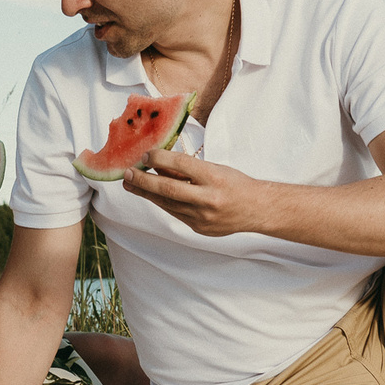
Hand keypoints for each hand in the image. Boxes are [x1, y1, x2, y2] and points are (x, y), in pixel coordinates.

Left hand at [121, 150, 267, 237]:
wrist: (257, 210)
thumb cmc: (236, 184)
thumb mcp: (215, 169)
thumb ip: (187, 169)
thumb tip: (158, 163)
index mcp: (215, 178)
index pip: (181, 164)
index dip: (159, 159)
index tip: (145, 155)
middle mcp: (208, 199)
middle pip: (167, 188)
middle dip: (143, 180)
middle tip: (127, 173)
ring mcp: (203, 217)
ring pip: (167, 204)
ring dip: (146, 193)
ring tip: (130, 184)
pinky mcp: (199, 228)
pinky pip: (175, 214)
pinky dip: (162, 203)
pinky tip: (151, 195)